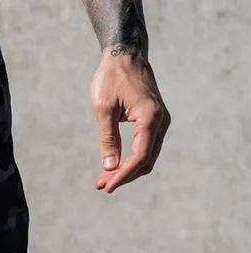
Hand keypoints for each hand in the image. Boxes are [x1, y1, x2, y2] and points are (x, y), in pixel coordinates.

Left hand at [90, 52, 170, 192]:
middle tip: (101, 186)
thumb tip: (109, 167)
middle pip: (145, 161)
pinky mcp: (154, 121)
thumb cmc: (112, 78)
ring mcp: (160, 121)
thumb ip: (108, 139)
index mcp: (150, 118)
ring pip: (147, 156)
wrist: (125, 55)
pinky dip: (131, 159)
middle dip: (123, 176)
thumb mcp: (104, 109)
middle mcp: (161, 121)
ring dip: (127, 170)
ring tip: (104, 179)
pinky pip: (146, 147)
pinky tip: (114, 166)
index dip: (123, 175)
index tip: (106, 186)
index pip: (140, 157)